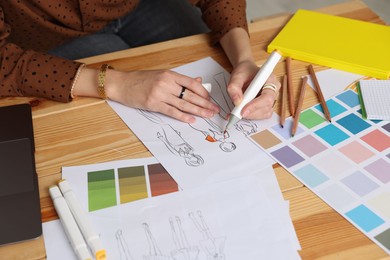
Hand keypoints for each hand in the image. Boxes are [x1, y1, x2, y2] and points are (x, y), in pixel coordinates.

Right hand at [105, 69, 219, 122]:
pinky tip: (191, 120)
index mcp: (169, 74)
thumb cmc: (140, 79)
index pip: (192, 83)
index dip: (203, 92)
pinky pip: (172, 111)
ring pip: (183, 104)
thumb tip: (197, 81)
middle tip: (215, 109)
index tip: (210, 98)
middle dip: (205, 103)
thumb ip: (179, 79)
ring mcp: (160, 94)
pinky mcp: (153, 104)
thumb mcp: (161, 75)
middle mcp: (166, 83)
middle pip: (190, 94)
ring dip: (198, 111)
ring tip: (208, 115)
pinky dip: (183, 116)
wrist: (121, 84)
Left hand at [227, 60, 280, 119]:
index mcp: (271, 80)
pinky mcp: (266, 105)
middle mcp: (274, 90)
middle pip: (267, 107)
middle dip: (251, 112)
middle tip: (237, 113)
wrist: (245, 72)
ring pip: (264, 113)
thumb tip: (237, 102)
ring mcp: (271, 99)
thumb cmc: (244, 71)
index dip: (256, 105)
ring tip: (238, 111)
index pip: (267, 96)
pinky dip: (251, 116)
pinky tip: (241, 112)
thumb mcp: (236, 76)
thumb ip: (234, 87)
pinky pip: (261, 115)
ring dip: (251, 115)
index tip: (243, 110)